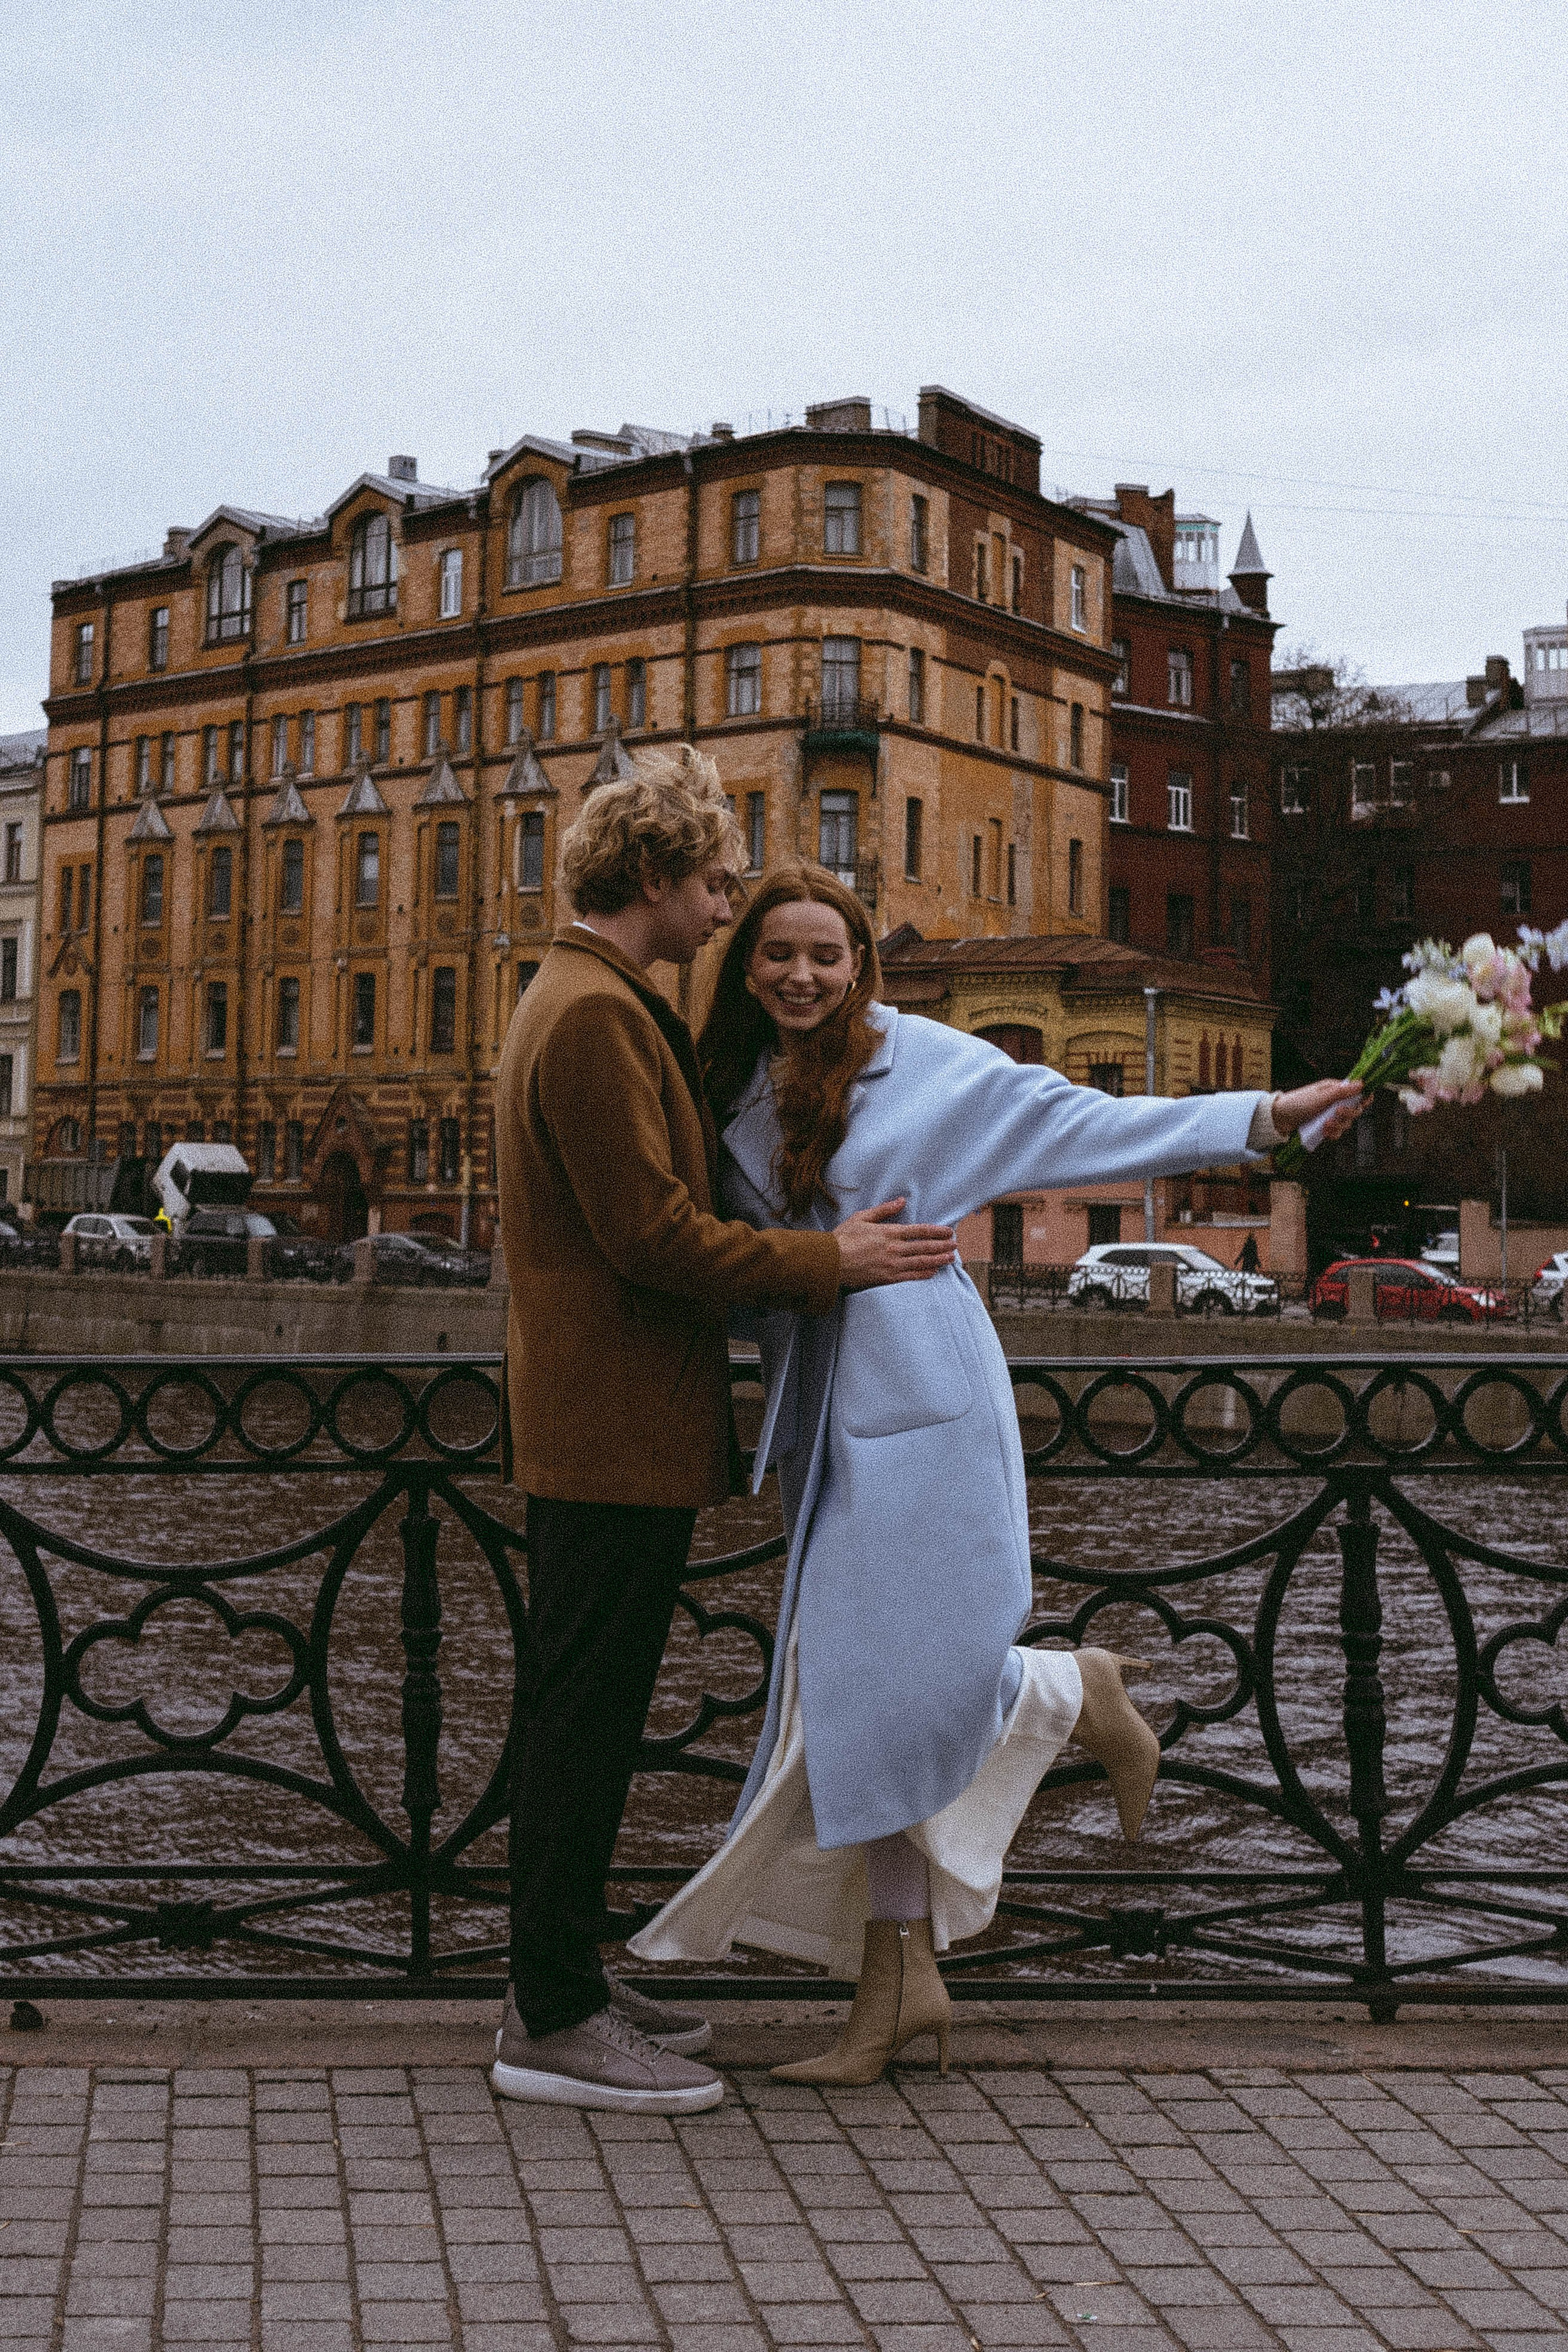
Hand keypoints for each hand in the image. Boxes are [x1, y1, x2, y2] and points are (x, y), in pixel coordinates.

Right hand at [834, 1198, 956, 1290]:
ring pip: (921, 1262)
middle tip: (955, 1245)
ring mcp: (892, 1265)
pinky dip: (923, 1273)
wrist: (829, 1263)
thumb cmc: (842, 1239)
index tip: (949, 1232)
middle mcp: (894, 1249)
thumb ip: (884, 1210)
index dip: (937, 1231)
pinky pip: (910, 1276)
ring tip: (951, 1258)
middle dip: (942, 1246)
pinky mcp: (887, 1278)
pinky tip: (933, 1272)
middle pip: (924, 1247)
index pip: (919, 1231)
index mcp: (889, 1232)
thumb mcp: (862, 1217)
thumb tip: (901, 1201)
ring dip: (938, 1259)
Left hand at [1271, 1078, 1366, 1142]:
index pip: (1357, 1092)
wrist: (1280, 1118)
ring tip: (1325, 1125)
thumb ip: (1341, 1092)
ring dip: (1338, 1126)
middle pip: (1355, 1109)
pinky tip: (1324, 1132)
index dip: (1364, 1097)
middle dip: (1348, 1114)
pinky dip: (1332, 1133)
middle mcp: (1335, 1101)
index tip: (1364, 1102)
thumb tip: (1361, 1083)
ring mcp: (1330, 1113)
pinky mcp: (1325, 1125)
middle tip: (1336, 1114)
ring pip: (1346, 1123)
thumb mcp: (1321, 1097)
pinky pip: (1337, 1132)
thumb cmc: (1297, 1102)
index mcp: (1335, 1089)